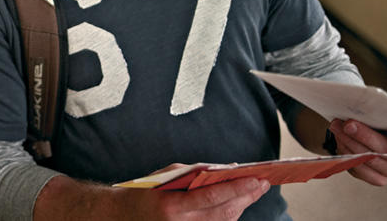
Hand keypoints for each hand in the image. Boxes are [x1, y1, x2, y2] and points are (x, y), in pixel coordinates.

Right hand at [113, 175, 270, 220]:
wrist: (123, 217)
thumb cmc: (145, 192)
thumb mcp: (167, 176)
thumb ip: (195, 173)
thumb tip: (226, 170)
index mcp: (172, 206)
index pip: (213, 197)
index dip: (237, 188)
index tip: (256, 179)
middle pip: (224, 212)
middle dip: (246, 197)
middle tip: (262, 184)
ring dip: (242, 206)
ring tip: (254, 191)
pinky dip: (230, 215)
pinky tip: (238, 204)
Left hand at [328, 118, 386, 185]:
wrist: (371, 130)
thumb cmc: (383, 120)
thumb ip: (384, 114)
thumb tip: (365, 107)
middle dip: (367, 136)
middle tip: (349, 123)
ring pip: (373, 162)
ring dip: (351, 144)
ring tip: (337, 128)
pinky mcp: (379, 179)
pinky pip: (362, 171)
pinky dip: (348, 155)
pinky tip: (339, 141)